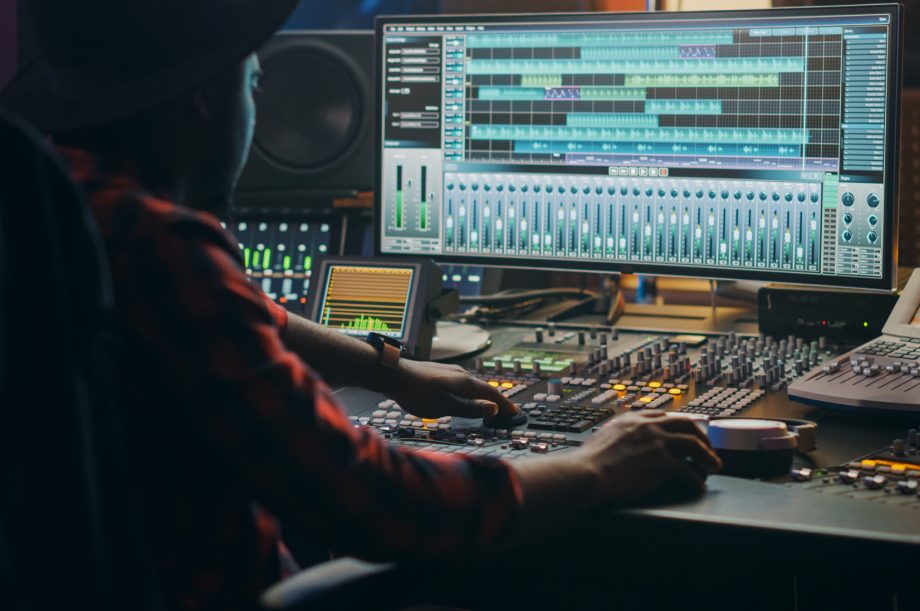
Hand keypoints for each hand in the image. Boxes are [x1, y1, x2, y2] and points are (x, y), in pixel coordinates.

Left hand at [379, 359, 519, 419]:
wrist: (394, 374)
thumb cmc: (418, 393)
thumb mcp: (446, 406)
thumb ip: (470, 408)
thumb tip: (494, 408)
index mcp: (466, 383)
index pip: (492, 394)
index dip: (504, 404)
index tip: (514, 412)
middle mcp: (461, 374)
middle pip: (484, 388)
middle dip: (496, 400)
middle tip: (505, 411)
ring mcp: (450, 371)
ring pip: (473, 384)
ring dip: (483, 395)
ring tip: (488, 404)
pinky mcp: (441, 373)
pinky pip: (463, 383)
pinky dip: (471, 391)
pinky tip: (464, 395)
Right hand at [573, 411, 721, 504]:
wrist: (586, 473)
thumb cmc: (588, 461)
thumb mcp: (602, 437)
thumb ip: (616, 435)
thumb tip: (615, 441)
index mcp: (634, 419)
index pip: (664, 416)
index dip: (679, 425)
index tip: (685, 433)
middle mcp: (648, 427)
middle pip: (685, 424)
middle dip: (701, 436)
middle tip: (707, 448)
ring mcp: (657, 443)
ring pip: (693, 444)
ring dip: (707, 456)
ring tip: (714, 466)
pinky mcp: (662, 464)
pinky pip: (688, 472)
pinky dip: (696, 481)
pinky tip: (698, 487)